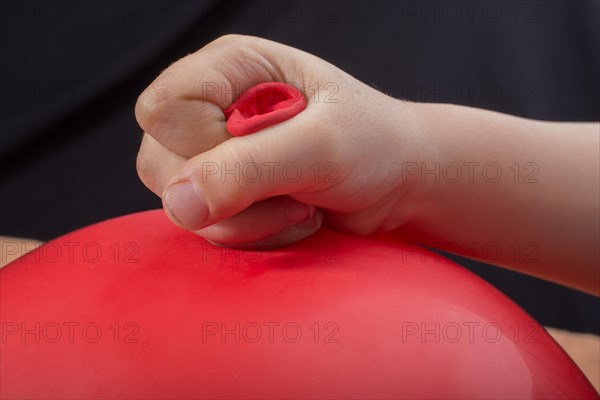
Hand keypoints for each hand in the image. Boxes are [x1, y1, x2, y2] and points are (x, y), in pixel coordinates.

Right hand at [135, 34, 429, 246]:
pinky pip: (207, 228)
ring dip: (248, 220)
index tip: (268, 154)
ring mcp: (214, 154)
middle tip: (294, 183)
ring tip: (301, 201)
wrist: (397, 182)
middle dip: (234, 192)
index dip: (204, 145)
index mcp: (230, 68)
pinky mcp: (225, 193)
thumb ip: (249, 169)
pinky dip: (254, 235)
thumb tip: (178, 204)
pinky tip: (294, 215)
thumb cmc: (371, 144)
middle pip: (160, 161)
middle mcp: (212, 107)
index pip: (163, 110)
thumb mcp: (321, 147)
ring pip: (180, 204)